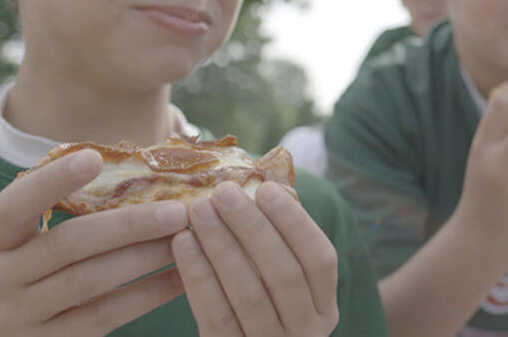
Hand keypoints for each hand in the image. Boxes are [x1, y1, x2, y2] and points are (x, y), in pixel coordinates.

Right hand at [0, 150, 188, 336]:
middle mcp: (2, 278)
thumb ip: (70, 218)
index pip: (17, 205)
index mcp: (1, 242)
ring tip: (183, 239)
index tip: (94, 157)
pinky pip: (104, 315)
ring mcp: (21, 315)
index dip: (52, 180)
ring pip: (89, 282)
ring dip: (144, 257)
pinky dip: (147, 295)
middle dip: (128, 225)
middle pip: (68, 244)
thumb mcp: (30, 249)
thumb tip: (142, 175)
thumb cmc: (31, 281)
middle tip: (177, 211)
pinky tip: (180, 278)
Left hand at [171, 181, 337, 336]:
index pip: (320, 259)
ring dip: (222, 246)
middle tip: (223, 191)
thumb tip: (265, 185)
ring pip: (248, 293)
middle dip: (252, 227)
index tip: (266, 188)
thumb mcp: (284, 286)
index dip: (295, 223)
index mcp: (324, 306)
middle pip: (283, 274)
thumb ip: (281, 245)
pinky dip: (198, 276)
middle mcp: (306, 331)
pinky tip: (182, 244)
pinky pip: (215, 315)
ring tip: (199, 210)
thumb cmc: (263, 308)